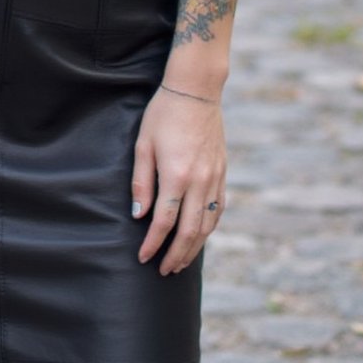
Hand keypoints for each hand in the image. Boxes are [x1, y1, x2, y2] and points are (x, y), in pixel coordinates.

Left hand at [131, 87, 226, 274]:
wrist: (196, 91)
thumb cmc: (163, 115)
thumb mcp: (143, 145)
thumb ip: (142, 183)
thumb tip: (140, 215)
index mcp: (176, 175)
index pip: (165, 222)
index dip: (153, 244)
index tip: (143, 258)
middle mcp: (200, 181)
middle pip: (190, 231)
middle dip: (176, 255)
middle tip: (163, 271)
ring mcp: (215, 178)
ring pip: (208, 224)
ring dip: (195, 248)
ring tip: (181, 263)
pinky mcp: (223, 173)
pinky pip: (219, 209)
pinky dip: (209, 228)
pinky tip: (200, 236)